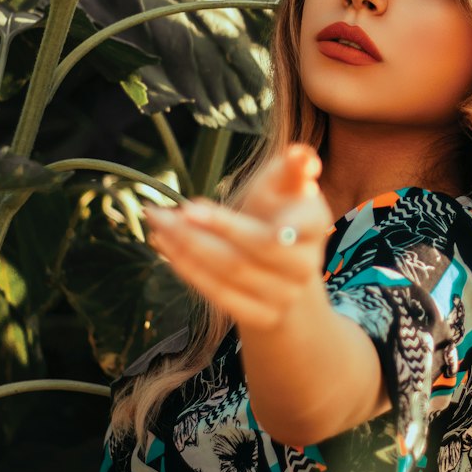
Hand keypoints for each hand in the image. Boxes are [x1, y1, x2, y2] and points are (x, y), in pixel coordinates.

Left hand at [142, 144, 333, 333]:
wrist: (287, 272)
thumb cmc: (281, 214)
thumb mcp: (289, 187)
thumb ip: (294, 168)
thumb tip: (302, 155)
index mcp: (313, 226)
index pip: (289, 227)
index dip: (264, 224)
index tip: (212, 211)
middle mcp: (304, 266)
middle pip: (251, 250)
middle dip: (207, 230)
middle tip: (169, 211)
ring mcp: (283, 296)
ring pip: (228, 272)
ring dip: (186, 247)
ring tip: (157, 222)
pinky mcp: (260, 316)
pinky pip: (217, 294)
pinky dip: (187, 268)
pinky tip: (165, 245)